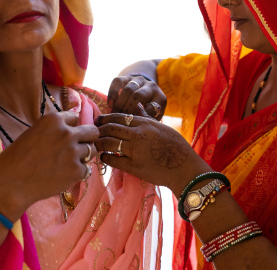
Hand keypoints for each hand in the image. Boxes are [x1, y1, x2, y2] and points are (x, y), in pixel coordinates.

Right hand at [0, 111, 98, 220]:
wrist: (10, 184)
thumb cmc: (15, 159)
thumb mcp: (33, 133)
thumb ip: (53, 130)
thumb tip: (71, 129)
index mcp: (53, 120)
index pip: (75, 118)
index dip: (70, 128)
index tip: (63, 137)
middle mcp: (66, 133)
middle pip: (93, 131)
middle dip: (87, 138)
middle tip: (77, 148)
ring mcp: (73, 152)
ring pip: (92, 150)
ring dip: (84, 156)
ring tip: (68, 163)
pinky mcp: (76, 171)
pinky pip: (87, 169)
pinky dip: (79, 172)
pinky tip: (65, 175)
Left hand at [95, 113, 209, 193]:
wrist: (184, 167)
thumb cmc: (176, 146)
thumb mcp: (162, 127)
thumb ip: (147, 118)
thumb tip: (136, 108)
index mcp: (145, 123)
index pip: (119, 117)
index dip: (106, 118)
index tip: (98, 120)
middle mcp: (138, 135)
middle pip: (111, 128)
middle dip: (99, 130)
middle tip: (93, 132)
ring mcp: (135, 150)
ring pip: (109, 143)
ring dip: (99, 143)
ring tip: (96, 145)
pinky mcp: (133, 166)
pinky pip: (113, 160)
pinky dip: (106, 157)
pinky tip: (104, 157)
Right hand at [107, 76, 166, 119]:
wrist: (144, 93)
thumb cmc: (148, 110)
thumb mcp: (153, 116)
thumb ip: (148, 120)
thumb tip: (138, 124)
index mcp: (160, 97)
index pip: (152, 107)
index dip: (142, 116)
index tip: (134, 123)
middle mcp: (150, 86)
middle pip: (138, 95)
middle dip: (128, 109)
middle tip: (120, 120)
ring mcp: (138, 80)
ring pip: (128, 88)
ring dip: (119, 103)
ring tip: (114, 113)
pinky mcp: (126, 77)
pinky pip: (118, 81)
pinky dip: (113, 93)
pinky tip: (110, 103)